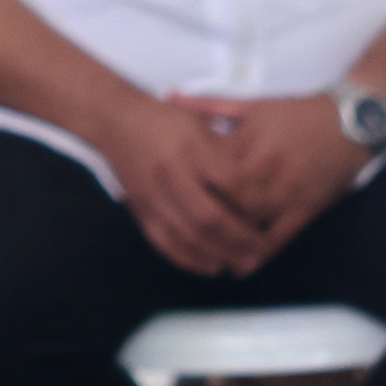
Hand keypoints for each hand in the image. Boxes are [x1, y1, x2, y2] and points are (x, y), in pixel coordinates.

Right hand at [99, 96, 272, 277]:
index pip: (230, 184)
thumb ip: (226, 152)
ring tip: (242, 263)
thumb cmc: (166, 119)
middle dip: (240, 240)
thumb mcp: (200, 121)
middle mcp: (172, 173)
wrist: (116, 122)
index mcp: (192, 148)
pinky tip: (211, 266)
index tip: (269, 214)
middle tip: (260, 251)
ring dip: (219, 255)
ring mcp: (153, 195)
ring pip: (189, 236)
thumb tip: (257, 183)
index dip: (253, 204)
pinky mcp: (141, 210)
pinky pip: (165, 243)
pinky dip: (189, 260)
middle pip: (210, 217)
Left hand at [177, 94, 371, 258]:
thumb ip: (209, 106)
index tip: (171, 197)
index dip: (189, 185)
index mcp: (247, 140)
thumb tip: (170, 96)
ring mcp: (286, 190)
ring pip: (250, 222)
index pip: (209, 168)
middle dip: (205, 217)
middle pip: (226, 200)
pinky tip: (244, 264)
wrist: (349, 121)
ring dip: (228, 240)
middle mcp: (264, 168)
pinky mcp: (305, 208)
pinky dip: (260, 252)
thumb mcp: (250, 106)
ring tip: (208, 253)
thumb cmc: (296, 113)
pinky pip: (280, 236)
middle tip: (185, 232)